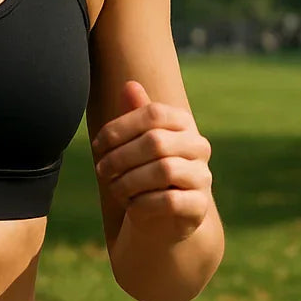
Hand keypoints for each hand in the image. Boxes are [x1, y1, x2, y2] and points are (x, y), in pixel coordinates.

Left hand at [91, 80, 212, 241]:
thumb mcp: (136, 141)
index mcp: (183, 123)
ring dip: (129, 181)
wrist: (161, 216)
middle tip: (101, 170)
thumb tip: (129, 85)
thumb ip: (135, 114)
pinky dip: (143, 203)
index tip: (97, 145)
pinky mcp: (198, 205)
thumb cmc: (144, 169)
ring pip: (164, 170)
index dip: (120, 127)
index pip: (153, 113)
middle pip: (156, 141)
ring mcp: (202, 176)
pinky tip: (131, 205)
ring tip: (114, 188)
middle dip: (120, 157)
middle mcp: (198, 146)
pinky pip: (169, 201)